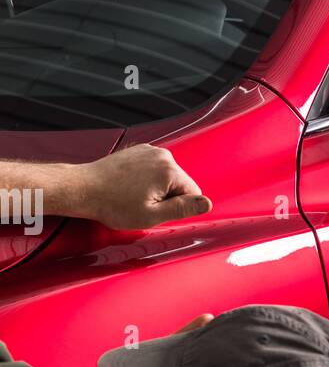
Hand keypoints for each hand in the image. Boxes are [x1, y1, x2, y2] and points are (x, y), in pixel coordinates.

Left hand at [80, 145, 212, 228]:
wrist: (84, 188)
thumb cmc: (112, 203)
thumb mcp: (152, 215)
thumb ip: (183, 209)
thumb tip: (206, 204)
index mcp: (169, 170)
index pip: (193, 194)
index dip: (177, 208)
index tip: (156, 210)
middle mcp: (161, 155)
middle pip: (180, 184)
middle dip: (166, 197)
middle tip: (142, 205)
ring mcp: (148, 151)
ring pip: (166, 177)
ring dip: (155, 189)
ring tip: (133, 195)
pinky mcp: (138, 151)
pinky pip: (153, 169)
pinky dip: (145, 180)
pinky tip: (129, 187)